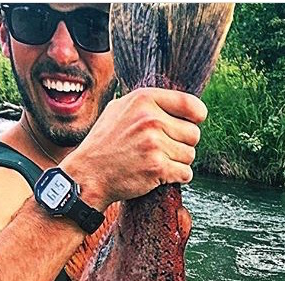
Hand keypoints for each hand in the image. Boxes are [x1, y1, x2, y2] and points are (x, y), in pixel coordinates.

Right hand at [62, 87, 207, 208]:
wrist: (89, 174)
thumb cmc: (105, 143)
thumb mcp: (119, 109)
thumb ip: (147, 103)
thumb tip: (179, 103)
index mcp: (144, 99)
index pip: (191, 105)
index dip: (196, 118)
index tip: (191, 124)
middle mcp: (151, 119)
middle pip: (194, 134)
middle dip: (183, 144)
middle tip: (164, 150)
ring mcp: (154, 143)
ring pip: (190, 155)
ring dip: (179, 162)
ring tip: (157, 161)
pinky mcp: (157, 167)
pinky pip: (186, 173)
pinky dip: (177, 177)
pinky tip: (160, 175)